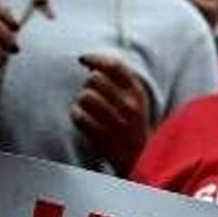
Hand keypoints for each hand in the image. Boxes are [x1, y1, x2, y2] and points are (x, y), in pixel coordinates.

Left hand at [71, 54, 151, 174]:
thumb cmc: (133, 122)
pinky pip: (79, 117)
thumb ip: (118, 79)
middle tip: (92, 93)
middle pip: (94, 78)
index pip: (114, 65)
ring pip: (85, 96)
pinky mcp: (104, 139)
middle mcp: (130, 106)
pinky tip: (82, 118)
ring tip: (87, 108)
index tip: (83, 59)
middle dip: (87, 83)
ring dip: (81, 100)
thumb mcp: (135, 97)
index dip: (94, 58)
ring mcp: (117, 123)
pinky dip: (76, 115)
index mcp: (137, 92)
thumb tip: (89, 62)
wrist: (141, 158)